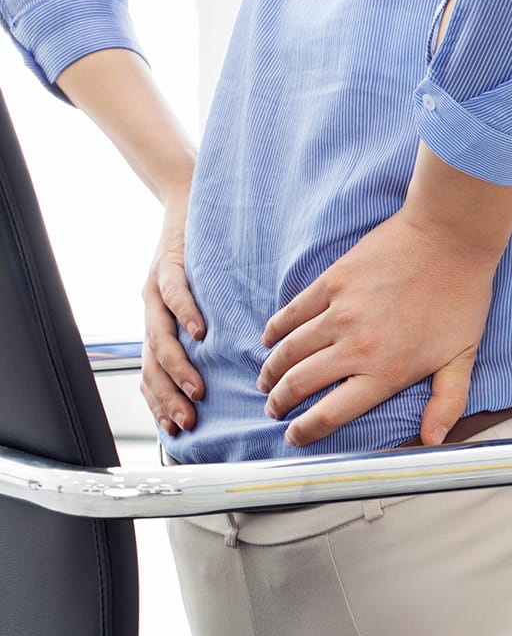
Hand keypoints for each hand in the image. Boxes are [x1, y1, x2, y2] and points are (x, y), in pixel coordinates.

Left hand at [140, 199, 204, 435]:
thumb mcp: (204, 305)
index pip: (152, 378)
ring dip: (178, 368)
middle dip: (168, 398)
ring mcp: (156, 291)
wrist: (186, 203)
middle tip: (188, 421)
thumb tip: (236, 371)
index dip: (162, 406)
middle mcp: (152, 314)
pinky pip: (175, 294)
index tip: (180, 433)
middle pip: (151, 367)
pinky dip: (188, 315)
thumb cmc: (204, 258)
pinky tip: (202, 333)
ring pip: (160, 338)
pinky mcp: (168, 265)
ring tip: (196, 389)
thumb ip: (212, 337)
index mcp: (160, 328)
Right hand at [257, 209, 496, 447]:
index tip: (294, 436)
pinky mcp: (332, 282)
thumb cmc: (461, 296)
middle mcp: (356, 347)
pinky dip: (276, 329)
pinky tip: (269, 340)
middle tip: (274, 409)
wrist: (450, 237)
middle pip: (300, 384)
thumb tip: (434, 440)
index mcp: (386, 372)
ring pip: (290, 350)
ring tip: (266, 382)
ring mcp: (340, 312)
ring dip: (272, 371)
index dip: (305, 430)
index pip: (330, 413)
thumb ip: (447, 401)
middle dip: (280, 403)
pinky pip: (292, 312)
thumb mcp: (462, 357)